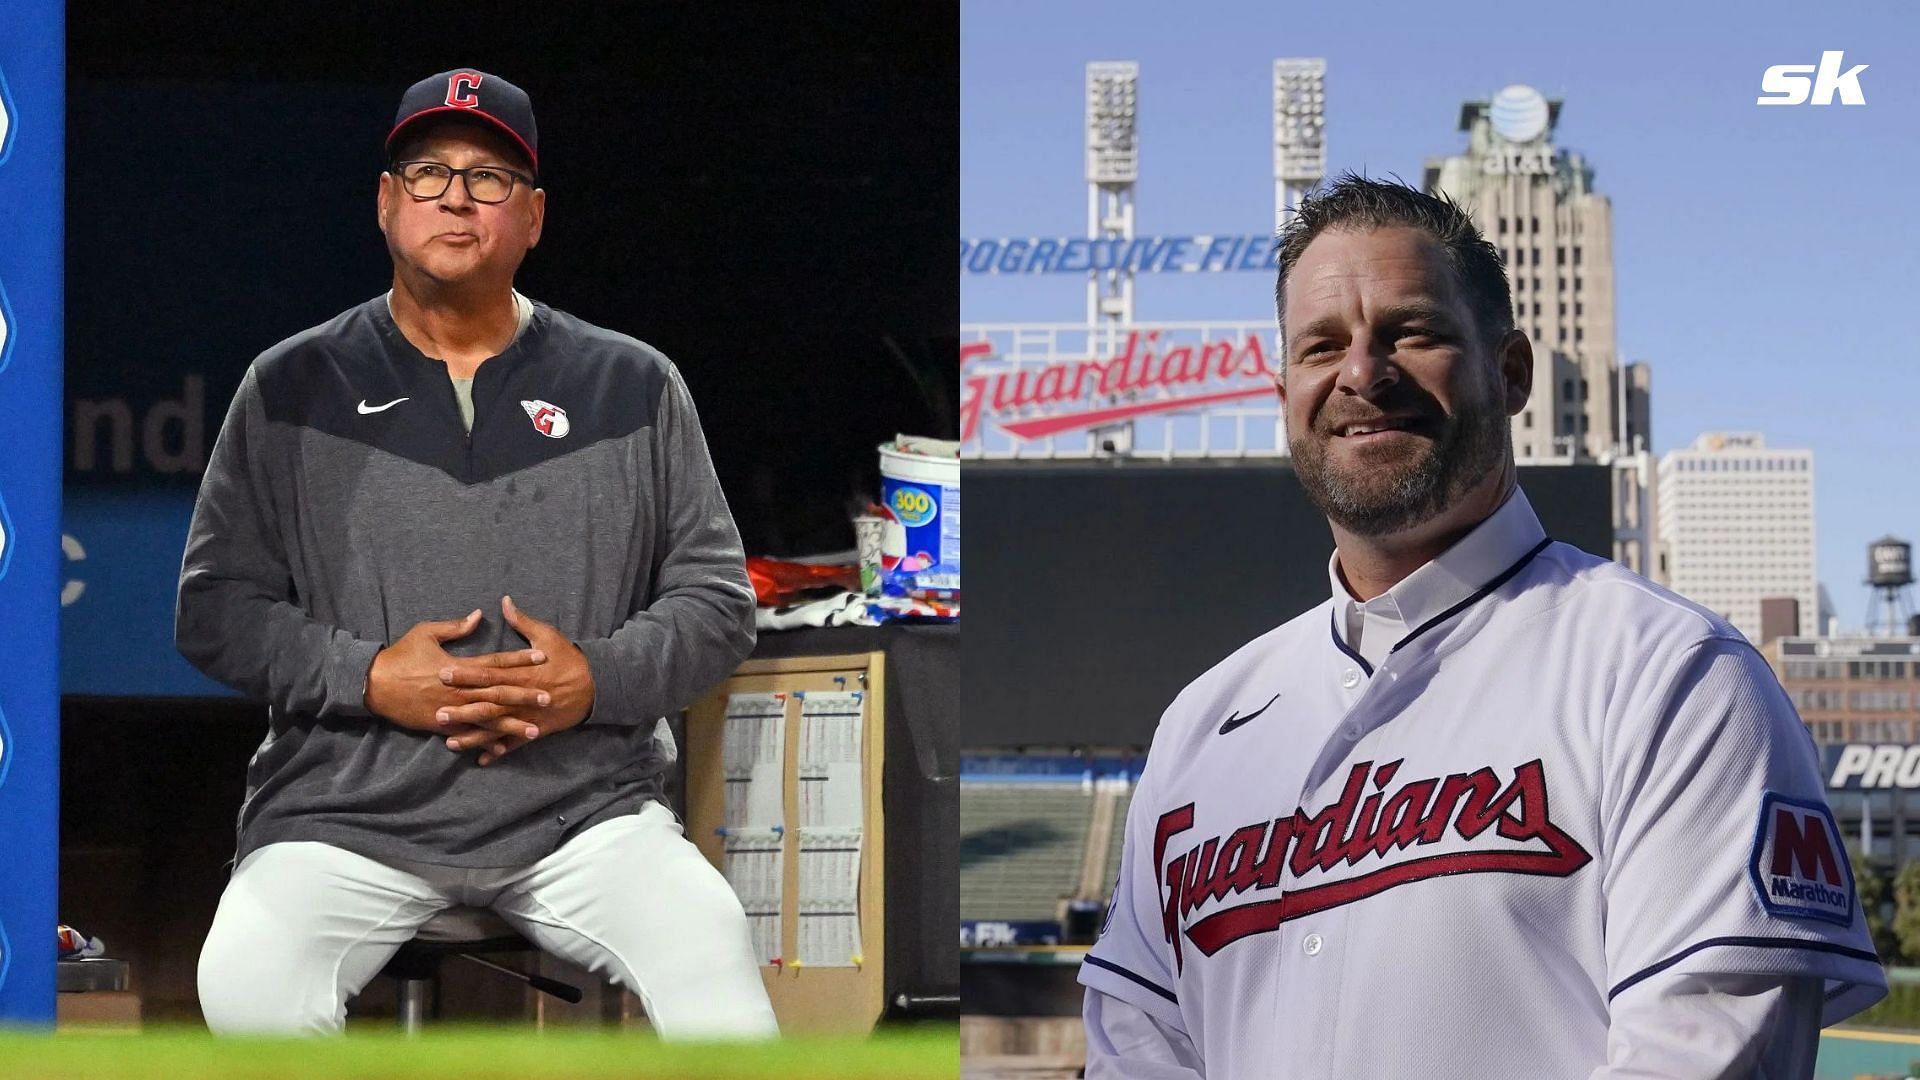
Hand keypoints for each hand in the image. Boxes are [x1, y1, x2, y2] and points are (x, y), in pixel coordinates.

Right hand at [365, 610, 549, 745]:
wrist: (374, 684)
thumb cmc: (401, 655)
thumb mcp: (426, 633)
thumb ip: (455, 627)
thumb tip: (479, 615)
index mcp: (459, 666)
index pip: (496, 662)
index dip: (520, 659)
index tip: (542, 657)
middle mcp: (459, 690)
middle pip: (499, 693)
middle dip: (525, 696)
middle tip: (549, 698)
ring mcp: (451, 709)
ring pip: (488, 719)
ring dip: (513, 725)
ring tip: (536, 731)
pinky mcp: (441, 725)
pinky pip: (468, 735)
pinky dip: (484, 742)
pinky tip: (503, 749)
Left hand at [439, 595, 595, 764]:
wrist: (597, 685)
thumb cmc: (570, 658)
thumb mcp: (548, 635)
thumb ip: (522, 621)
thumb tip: (504, 602)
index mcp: (522, 674)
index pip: (488, 674)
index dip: (465, 674)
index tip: (443, 673)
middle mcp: (522, 698)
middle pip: (487, 704)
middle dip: (462, 709)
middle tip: (438, 713)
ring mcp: (528, 717)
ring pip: (497, 728)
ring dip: (474, 736)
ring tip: (450, 742)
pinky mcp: (536, 730)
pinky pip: (515, 744)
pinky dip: (499, 752)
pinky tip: (481, 760)